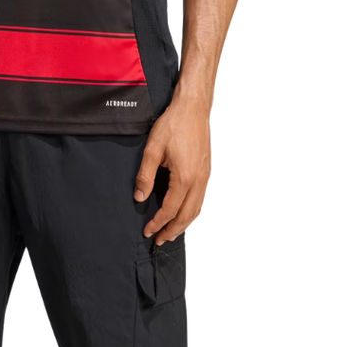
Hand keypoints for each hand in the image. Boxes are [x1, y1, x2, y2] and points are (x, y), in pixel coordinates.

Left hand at [133, 96, 210, 243]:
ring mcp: (205, 176)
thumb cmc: (174, 123)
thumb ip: (145, 175)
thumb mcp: (153, 148)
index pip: (170, 209)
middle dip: (172, 230)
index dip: (157, 223)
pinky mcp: (206, 170)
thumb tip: (140, 197)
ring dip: (183, 223)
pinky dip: (191, 211)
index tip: (147, 231)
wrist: (193, 107)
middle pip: (187, 215)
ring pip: (196, 209)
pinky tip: (182, 211)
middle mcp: (198, 180)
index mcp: (185, 178)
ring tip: (170, 231)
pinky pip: (200, 198)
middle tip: (159, 240)